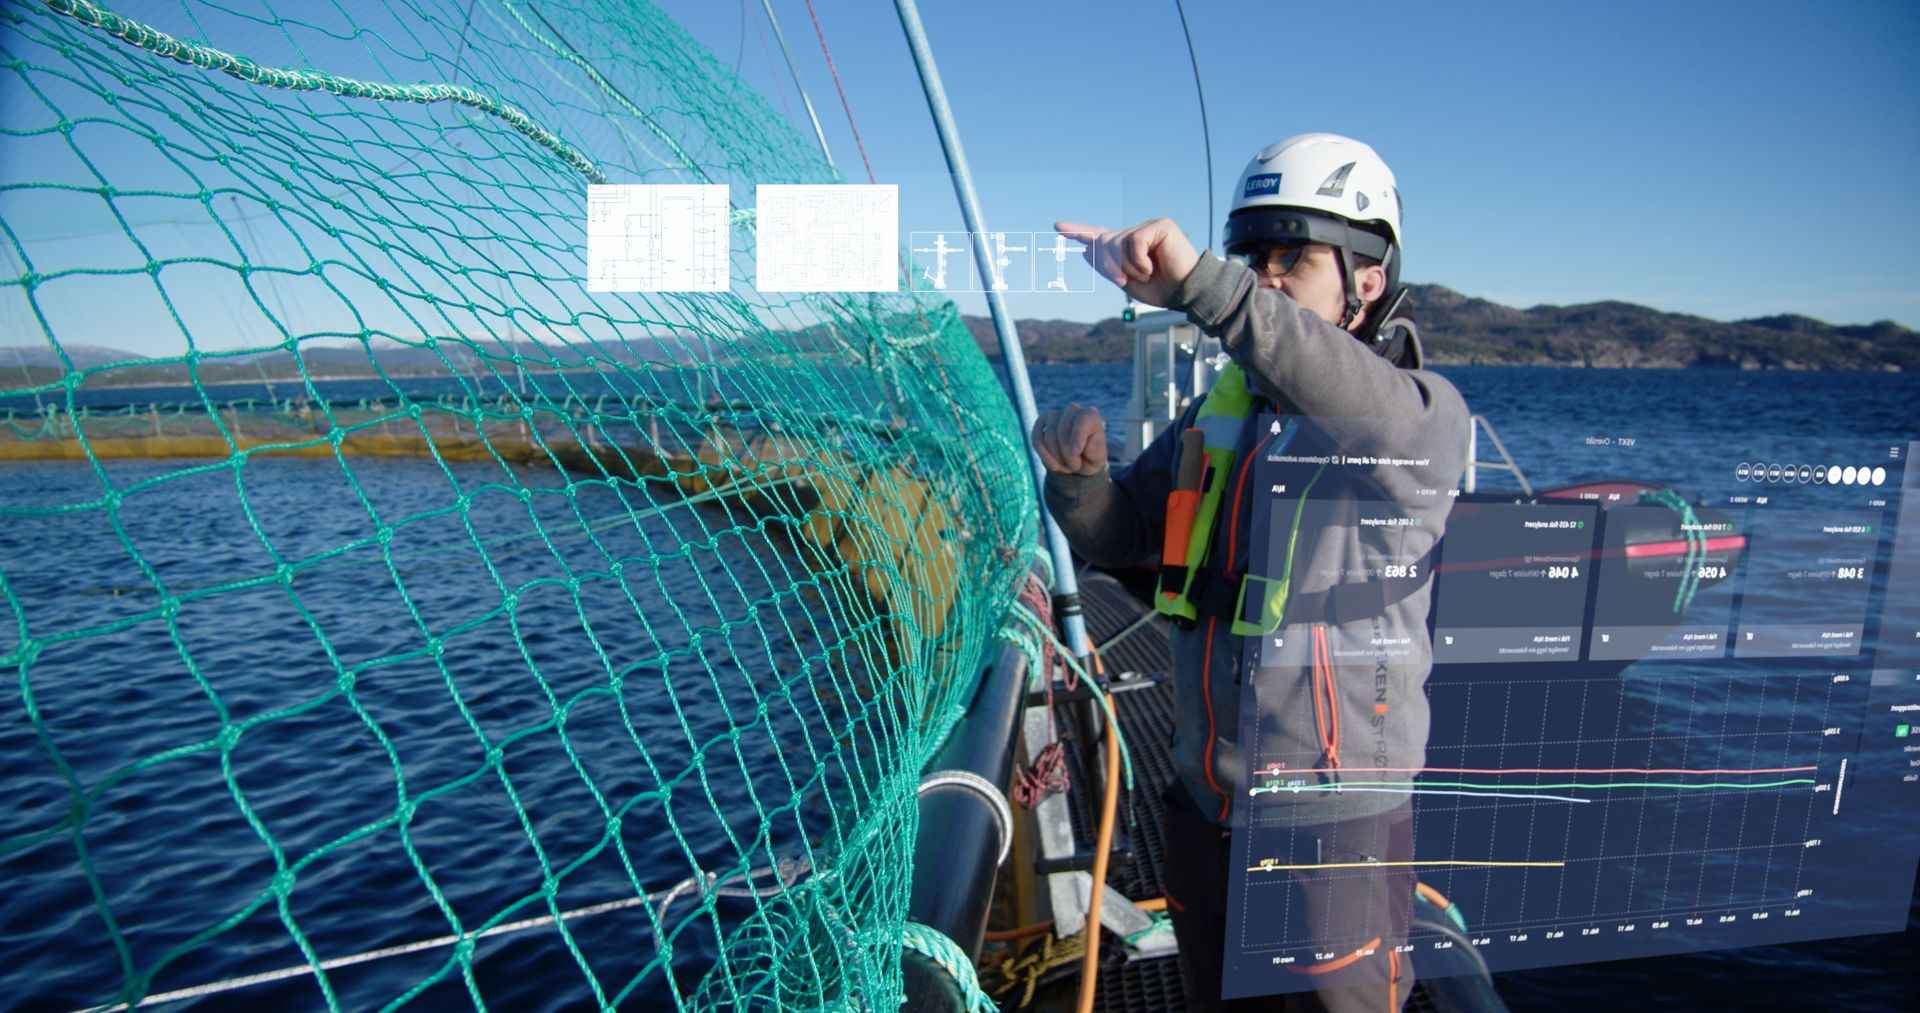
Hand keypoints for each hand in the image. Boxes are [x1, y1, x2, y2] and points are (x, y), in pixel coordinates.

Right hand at [1032, 403, 1107, 475]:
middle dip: (1067, 454)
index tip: (1075, 452)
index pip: (1083, 419)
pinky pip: (1036, 438)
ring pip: (1049, 437)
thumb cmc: (1090, 457)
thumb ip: (1094, 451)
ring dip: (1056, 457)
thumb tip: (1079, 447)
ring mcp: (1055, 415)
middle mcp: (1072, 410)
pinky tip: (1053, 465)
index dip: (1077, 436)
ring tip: (1067, 465)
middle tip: (1075, 466)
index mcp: (1090, 415)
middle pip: (1063, 430)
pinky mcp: (1041, 422)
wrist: (1078, 461)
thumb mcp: (1098, 458)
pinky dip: (1043, 455)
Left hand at [1054, 217, 1200, 307]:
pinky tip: (1154, 265)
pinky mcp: (1160, 225)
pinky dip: (1140, 261)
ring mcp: (1147, 227)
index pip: (1099, 236)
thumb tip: (1085, 249)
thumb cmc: (1161, 289)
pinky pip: (1134, 242)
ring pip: (1118, 244)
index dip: (1078, 231)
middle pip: (1104, 243)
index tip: (1058, 227)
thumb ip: (1106, 266)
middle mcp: (1135, 233)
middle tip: (1125, 279)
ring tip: (1148, 273)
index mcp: (1127, 247)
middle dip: (1109, 265)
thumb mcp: (1126, 281)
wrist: (1184, 293)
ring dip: (1128, 267)